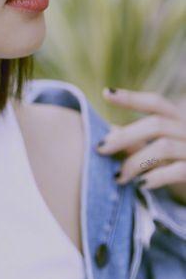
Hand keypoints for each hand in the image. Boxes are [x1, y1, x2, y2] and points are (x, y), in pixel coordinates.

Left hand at [96, 87, 185, 204]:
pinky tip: (140, 185)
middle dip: (124, 136)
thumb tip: (110, 130)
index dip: (131, 98)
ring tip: (118, 177)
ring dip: (135, 162)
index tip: (106, 93)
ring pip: (163, 147)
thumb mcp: (158, 154)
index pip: (156, 103)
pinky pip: (179, 170)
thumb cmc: (179, 169)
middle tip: (99, 148)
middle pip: (156, 124)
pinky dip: (156, 177)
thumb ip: (138, 142)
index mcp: (179, 121)